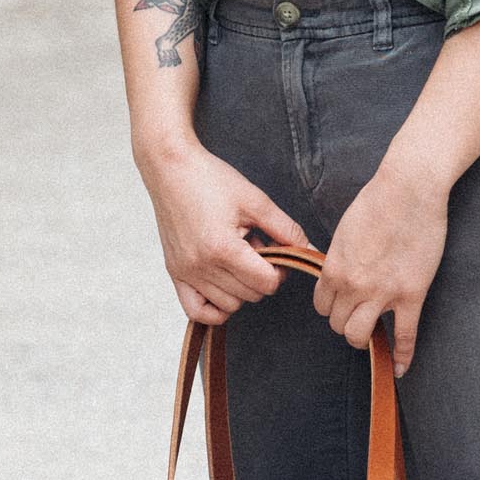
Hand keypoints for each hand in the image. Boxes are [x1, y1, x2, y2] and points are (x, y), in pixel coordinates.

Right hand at [138, 140, 310, 325]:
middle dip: (262, 276)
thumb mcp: (255, 201)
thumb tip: (308, 249)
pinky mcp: (175, 273)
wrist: (170, 168)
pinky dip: (214, 308)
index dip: (280, 270)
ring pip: (229, 305)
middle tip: (256, 249)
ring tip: (237, 258)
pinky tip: (223, 286)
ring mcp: (186, 272)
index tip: (276, 252)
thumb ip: (286, 229)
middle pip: (251, 295)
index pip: (266, 283)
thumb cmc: (209, 179)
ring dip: (241, 288)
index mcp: (223, 248)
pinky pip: (196, 311)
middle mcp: (201, 266)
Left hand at [316, 153, 450, 376]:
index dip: (331, 307)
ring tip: (371, 333)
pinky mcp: (411, 295)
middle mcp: (353, 286)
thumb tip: (338, 274)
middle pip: (339, 325)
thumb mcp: (344, 231)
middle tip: (358, 314)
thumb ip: (339, 258)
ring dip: (363, 337)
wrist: (409, 190)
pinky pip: (405, 335)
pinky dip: (403, 356)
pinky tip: (400, 368)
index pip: (322, 307)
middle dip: (346, 321)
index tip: (342, 303)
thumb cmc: (377, 202)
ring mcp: (383, 294)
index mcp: (334, 269)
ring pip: (360, 336)